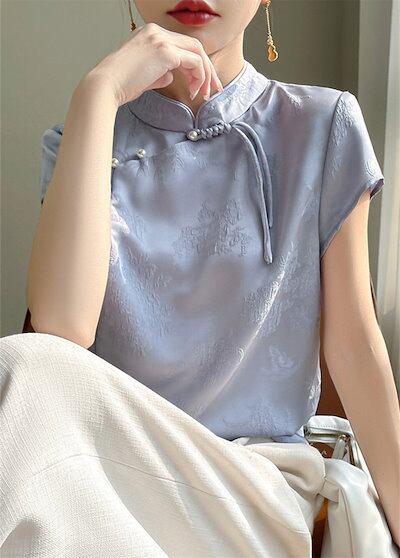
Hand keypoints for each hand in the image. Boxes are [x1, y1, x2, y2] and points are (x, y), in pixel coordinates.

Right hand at [84, 22, 222, 107]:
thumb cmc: (121, 84)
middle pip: (194, 46)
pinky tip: (193, 91)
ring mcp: (161, 39)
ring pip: (198, 52)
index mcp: (150, 34)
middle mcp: (157, 32)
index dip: (196, 66)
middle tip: (213, 89)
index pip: (182, 46)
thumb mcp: (144, 76)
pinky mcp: (166, 52)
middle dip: (208, 69)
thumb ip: (160, 73)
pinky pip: (194, 62)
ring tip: (203, 94)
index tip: (200, 85)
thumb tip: (172, 77)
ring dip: (205, 75)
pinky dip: (199, 77)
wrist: (106, 86)